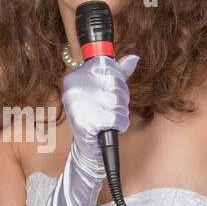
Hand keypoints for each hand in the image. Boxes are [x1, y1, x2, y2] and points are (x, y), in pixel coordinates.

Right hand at [61, 53, 139, 175]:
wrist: (89, 147)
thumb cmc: (97, 115)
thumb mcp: (105, 90)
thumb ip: (117, 73)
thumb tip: (133, 58)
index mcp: (75, 76)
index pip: (107, 65)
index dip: (118, 79)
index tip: (112, 90)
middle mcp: (73, 89)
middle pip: (114, 83)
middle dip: (122, 97)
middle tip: (114, 108)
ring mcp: (77, 106)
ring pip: (117, 101)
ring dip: (122, 112)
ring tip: (111, 118)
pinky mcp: (85, 123)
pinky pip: (116, 118)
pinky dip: (121, 124)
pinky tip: (113, 127)